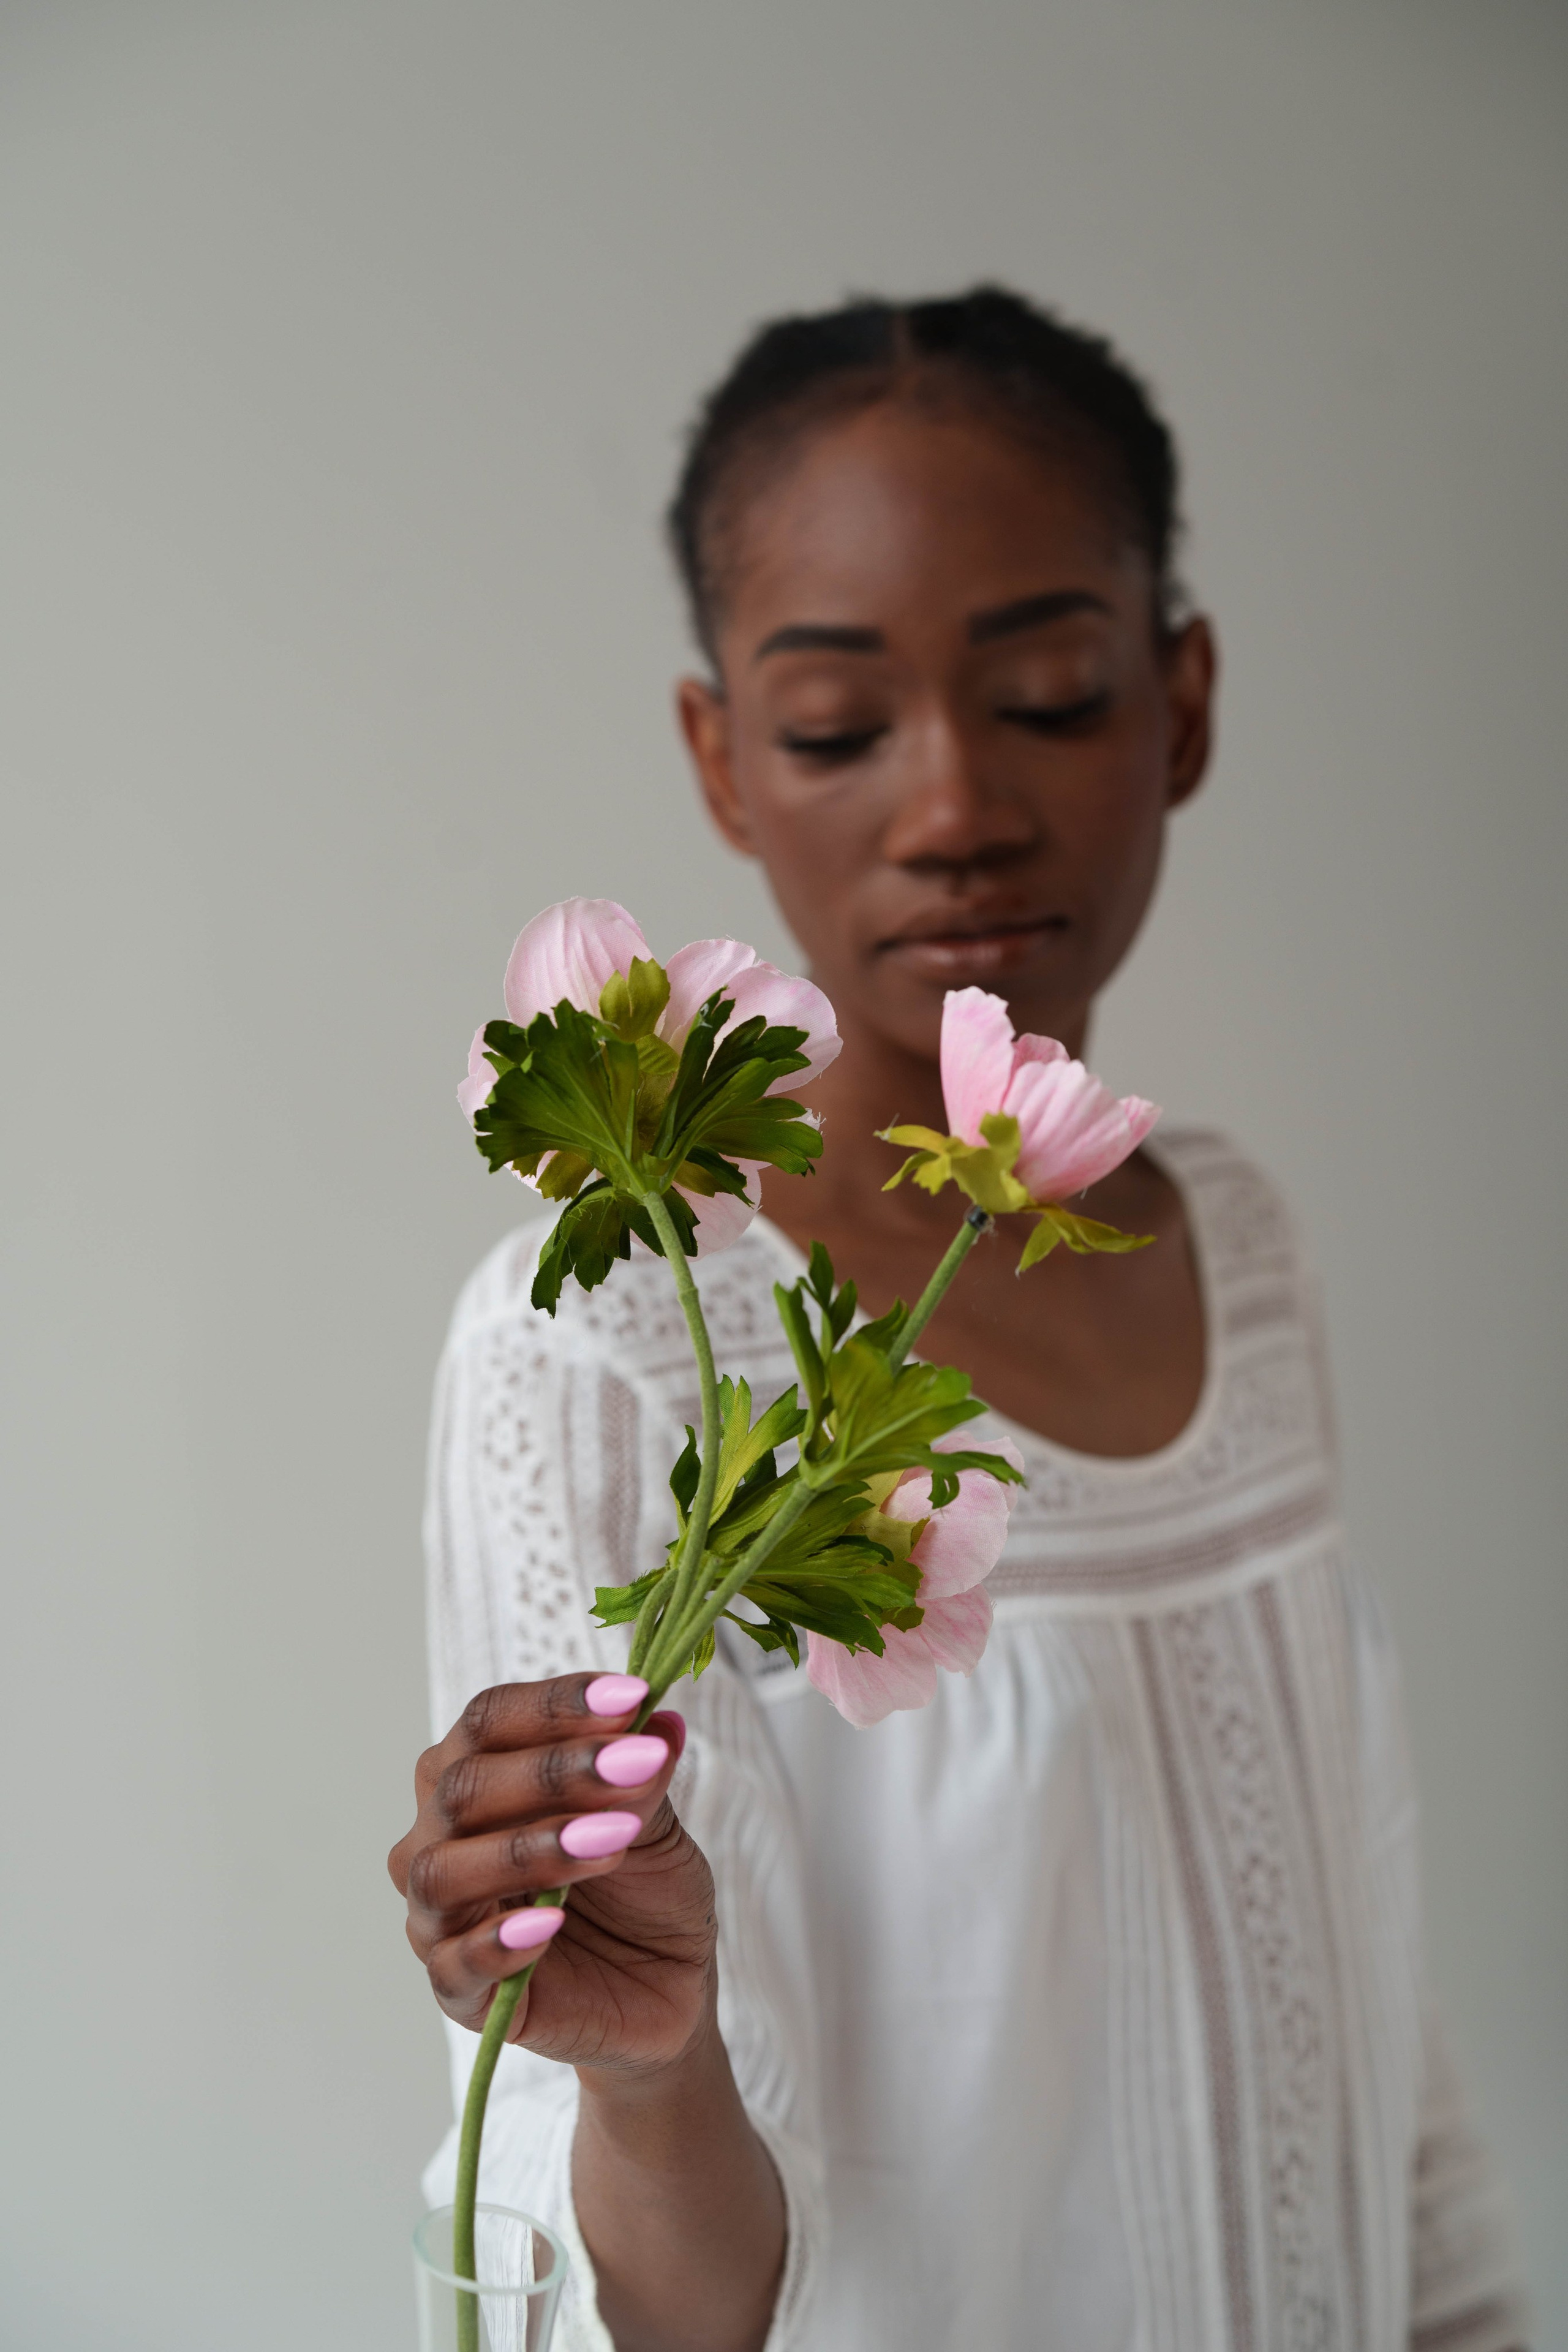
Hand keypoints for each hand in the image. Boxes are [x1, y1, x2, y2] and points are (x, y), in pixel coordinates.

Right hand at [389, 1675, 716, 2073]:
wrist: (665, 1989)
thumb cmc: (644, 1890)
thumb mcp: (656, 1827)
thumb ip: (642, 1780)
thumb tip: (657, 1723)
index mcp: (478, 1773)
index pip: (490, 1720)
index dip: (556, 1705)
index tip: (630, 1698)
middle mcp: (441, 1836)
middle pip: (464, 1786)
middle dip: (552, 1772)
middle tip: (630, 1766)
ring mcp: (441, 1916)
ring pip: (444, 1871)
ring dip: (529, 1849)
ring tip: (608, 1841)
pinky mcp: (458, 1992)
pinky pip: (454, 1966)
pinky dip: (496, 1944)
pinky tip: (550, 1924)